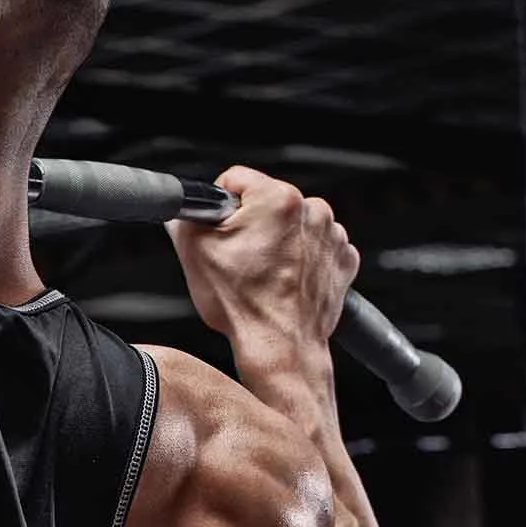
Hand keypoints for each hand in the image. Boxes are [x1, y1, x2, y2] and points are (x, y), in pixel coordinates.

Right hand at [166, 166, 359, 347]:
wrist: (279, 346)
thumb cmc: (245, 306)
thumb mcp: (193, 253)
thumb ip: (183, 218)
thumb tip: (183, 210)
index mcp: (278, 199)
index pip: (236, 180)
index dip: (219, 205)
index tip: (219, 228)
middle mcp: (312, 211)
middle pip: (267, 203)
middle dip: (252, 225)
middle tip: (239, 258)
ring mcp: (332, 236)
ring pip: (292, 225)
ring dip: (279, 242)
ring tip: (263, 274)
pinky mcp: (343, 259)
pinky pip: (316, 247)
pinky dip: (302, 259)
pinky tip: (284, 280)